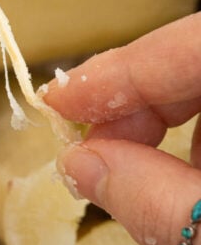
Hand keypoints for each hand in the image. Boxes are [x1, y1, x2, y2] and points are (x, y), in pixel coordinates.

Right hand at [44, 12, 200, 244]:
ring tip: (155, 193)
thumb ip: (154, 200)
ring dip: (173, 137)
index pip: (186, 45)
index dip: (117, 71)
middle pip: (194, 61)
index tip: (57, 103)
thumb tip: (82, 166)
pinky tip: (195, 195)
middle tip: (91, 152)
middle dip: (139, 106)